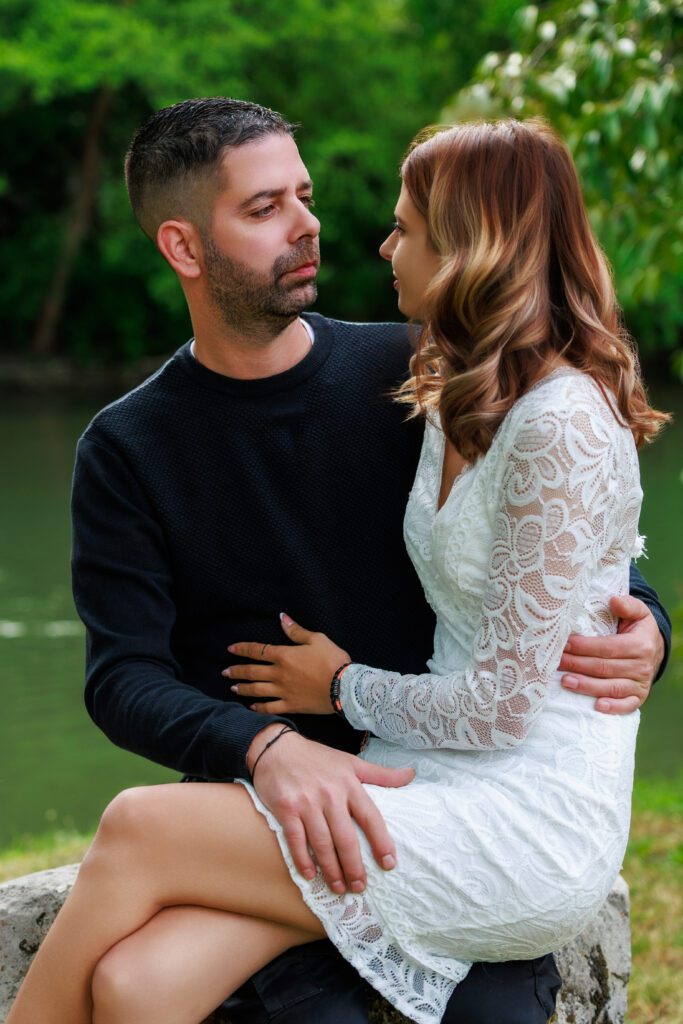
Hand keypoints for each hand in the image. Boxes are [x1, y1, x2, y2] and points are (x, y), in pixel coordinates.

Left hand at [224, 613, 349, 714]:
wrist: (344, 687)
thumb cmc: (332, 660)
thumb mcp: (316, 639)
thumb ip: (296, 631)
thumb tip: (282, 618)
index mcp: (283, 655)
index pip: (257, 650)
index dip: (242, 649)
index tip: (230, 649)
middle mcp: (279, 674)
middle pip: (252, 672)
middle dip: (236, 671)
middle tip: (224, 672)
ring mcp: (283, 692)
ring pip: (256, 690)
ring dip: (243, 689)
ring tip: (233, 688)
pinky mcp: (291, 706)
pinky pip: (270, 708)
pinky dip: (258, 707)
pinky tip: (251, 707)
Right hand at [245, 725, 414, 892]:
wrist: (276, 747)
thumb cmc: (317, 758)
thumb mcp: (351, 762)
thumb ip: (380, 774)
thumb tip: (411, 774)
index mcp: (349, 784)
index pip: (370, 817)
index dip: (381, 841)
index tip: (388, 863)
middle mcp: (330, 795)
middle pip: (346, 837)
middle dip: (354, 866)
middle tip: (360, 886)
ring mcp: (307, 803)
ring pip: (322, 843)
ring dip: (331, 869)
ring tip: (339, 887)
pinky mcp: (286, 809)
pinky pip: (296, 840)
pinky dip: (303, 859)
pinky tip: (311, 875)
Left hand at [559, 595, 663, 713]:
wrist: (655, 647)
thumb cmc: (638, 628)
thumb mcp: (638, 612)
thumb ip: (627, 605)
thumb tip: (614, 600)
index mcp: (640, 644)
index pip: (608, 647)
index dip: (584, 647)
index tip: (564, 644)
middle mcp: (642, 666)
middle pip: (605, 667)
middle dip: (578, 665)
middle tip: (556, 663)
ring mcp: (641, 683)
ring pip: (612, 687)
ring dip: (587, 686)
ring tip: (566, 681)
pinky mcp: (639, 696)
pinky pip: (627, 705)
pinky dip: (613, 707)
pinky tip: (597, 706)